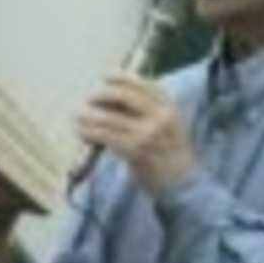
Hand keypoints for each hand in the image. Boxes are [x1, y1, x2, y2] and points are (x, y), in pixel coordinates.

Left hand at [77, 72, 196, 194]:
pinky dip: (90, 132)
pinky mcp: (136, 150)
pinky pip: (106, 136)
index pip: (142, 83)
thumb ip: (148, 110)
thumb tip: (113, 98)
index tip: (105, 77)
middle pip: (123, 95)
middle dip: (102, 95)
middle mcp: (160, 116)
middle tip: (88, 100)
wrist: (185, 185)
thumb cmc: (172, 154)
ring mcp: (148, 132)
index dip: (121, 77)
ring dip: (89, 116)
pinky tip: (83, 133)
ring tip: (78, 118)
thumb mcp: (169, 125)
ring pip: (110, 117)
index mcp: (170, 106)